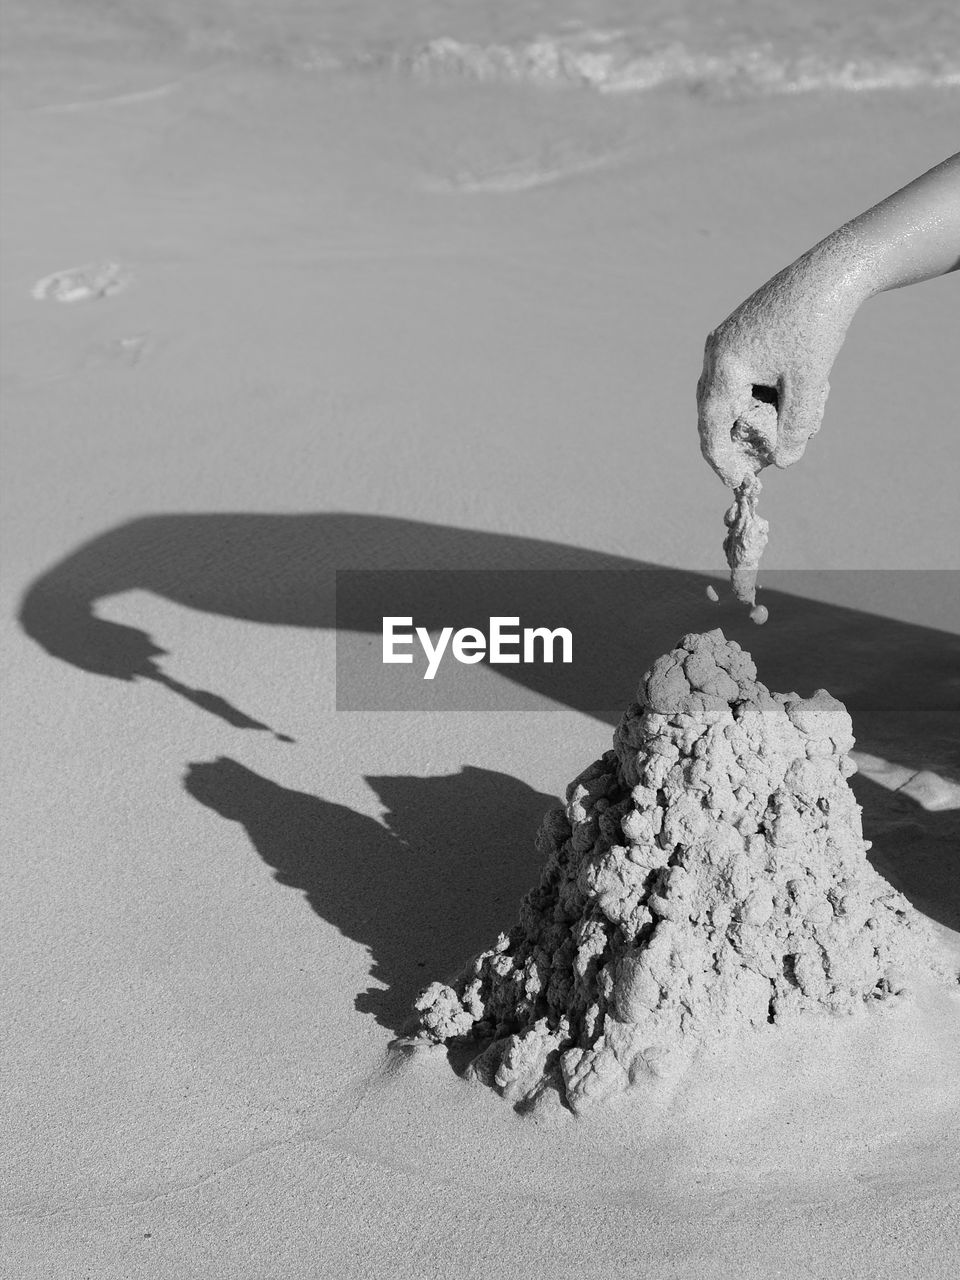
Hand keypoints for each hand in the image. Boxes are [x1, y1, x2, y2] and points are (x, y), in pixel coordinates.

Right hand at [697, 250, 859, 486]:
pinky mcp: (738, 335)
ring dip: (746, 419)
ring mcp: (723, 343)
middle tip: (755, 466)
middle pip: (712, 413)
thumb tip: (784, 462)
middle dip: (733, 442)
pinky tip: (781, 402)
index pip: (711, 428)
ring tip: (776, 432)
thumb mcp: (810, 384)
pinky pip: (735, 378)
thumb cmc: (818, 327)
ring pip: (725, 396)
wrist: (829, 274)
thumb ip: (795, 427)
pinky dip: (753, 397)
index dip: (722, 461)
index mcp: (725, 367)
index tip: (736, 483)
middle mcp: (716, 354)